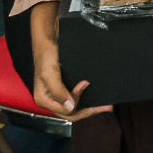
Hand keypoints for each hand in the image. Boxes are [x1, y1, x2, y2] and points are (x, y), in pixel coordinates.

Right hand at [29, 1, 111, 121]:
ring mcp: (58, 94)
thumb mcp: (50, 73)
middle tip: (108, 106)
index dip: (77, 102)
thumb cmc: (47, 56)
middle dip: (89, 110)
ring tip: (107, 104)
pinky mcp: (65, 87)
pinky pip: (76, 98)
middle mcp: (51, 100)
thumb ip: (58, 91)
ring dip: (90, 106)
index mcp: (44, 100)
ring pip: (75, 107)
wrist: (48, 40)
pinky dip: (87, 98)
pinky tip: (97, 96)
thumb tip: (71, 108)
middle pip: (71, 112)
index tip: (85, 84)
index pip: (65, 111)